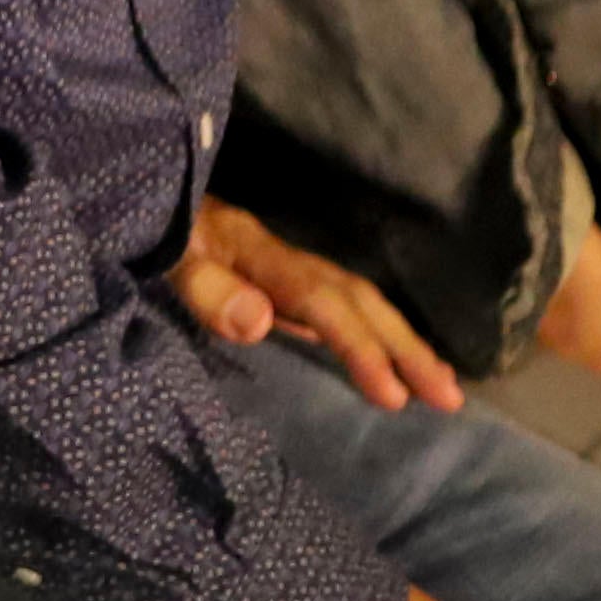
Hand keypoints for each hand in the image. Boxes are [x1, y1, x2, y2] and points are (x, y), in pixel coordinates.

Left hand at [167, 196, 467, 415]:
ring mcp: (294, 271)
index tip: (392, 395)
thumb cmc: (160, 239)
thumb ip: (207, 290)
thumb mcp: (170, 261)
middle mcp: (291, 262)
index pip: (323, 304)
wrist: (150, 199)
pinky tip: (403, 366)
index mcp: (263, 258)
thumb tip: (261, 322)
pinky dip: (381, 336)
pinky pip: (346, 310)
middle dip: (407, 350)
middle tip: (450, 400)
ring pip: (363, 305)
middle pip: (360, 303)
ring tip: (446, 390)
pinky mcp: (288, 283)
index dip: (359, 347)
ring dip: (406, 345)